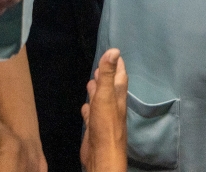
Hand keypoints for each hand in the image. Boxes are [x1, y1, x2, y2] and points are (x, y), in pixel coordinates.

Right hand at [80, 49, 127, 171]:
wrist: (102, 154)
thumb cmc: (106, 123)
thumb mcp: (106, 95)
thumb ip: (108, 74)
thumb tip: (114, 50)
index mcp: (117, 95)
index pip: (120, 75)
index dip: (117, 64)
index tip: (114, 53)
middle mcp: (113, 104)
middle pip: (110, 86)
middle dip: (106, 75)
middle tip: (101, 65)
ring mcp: (104, 116)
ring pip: (101, 99)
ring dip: (97, 90)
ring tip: (92, 82)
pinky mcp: (94, 127)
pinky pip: (92, 113)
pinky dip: (89, 106)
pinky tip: (85, 106)